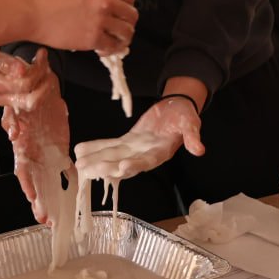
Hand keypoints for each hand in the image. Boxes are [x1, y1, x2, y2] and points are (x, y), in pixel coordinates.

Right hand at [0, 48, 48, 108]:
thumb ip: (4, 63)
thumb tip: (23, 70)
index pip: (26, 85)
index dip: (38, 70)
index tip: (42, 53)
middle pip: (32, 100)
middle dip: (44, 83)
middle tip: (45, 62)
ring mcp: (1, 99)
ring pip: (29, 101)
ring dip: (40, 83)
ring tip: (40, 60)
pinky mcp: (3, 97)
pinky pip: (22, 99)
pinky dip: (33, 87)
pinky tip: (33, 70)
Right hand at [1, 53, 71, 223]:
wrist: (41, 89)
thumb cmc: (37, 88)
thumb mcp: (38, 82)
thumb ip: (35, 76)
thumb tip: (37, 61)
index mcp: (23, 132)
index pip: (21, 155)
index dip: (25, 173)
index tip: (29, 189)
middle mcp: (26, 146)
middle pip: (28, 175)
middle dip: (34, 194)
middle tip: (41, 212)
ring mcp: (36, 154)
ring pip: (36, 181)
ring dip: (41, 199)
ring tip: (46, 218)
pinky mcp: (50, 156)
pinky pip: (52, 176)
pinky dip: (52, 192)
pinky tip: (55, 209)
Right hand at [28, 0, 136, 53]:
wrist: (31, 12)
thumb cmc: (47, 0)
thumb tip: (110, 13)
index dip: (126, 10)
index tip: (120, 17)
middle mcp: (105, 0)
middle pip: (132, 16)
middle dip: (127, 26)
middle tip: (117, 33)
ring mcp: (101, 20)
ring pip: (127, 33)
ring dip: (122, 40)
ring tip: (111, 43)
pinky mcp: (93, 38)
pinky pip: (112, 47)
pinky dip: (109, 51)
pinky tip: (99, 50)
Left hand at [73, 96, 203, 181]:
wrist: (176, 108)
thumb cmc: (184, 116)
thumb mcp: (191, 123)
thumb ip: (192, 136)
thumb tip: (199, 150)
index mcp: (161, 152)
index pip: (147, 162)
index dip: (135, 165)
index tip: (121, 168)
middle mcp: (146, 155)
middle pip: (124, 164)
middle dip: (106, 168)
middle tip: (88, 170)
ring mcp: (135, 150)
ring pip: (113, 157)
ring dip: (96, 160)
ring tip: (79, 163)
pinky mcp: (128, 142)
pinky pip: (110, 146)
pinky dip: (96, 147)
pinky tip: (80, 149)